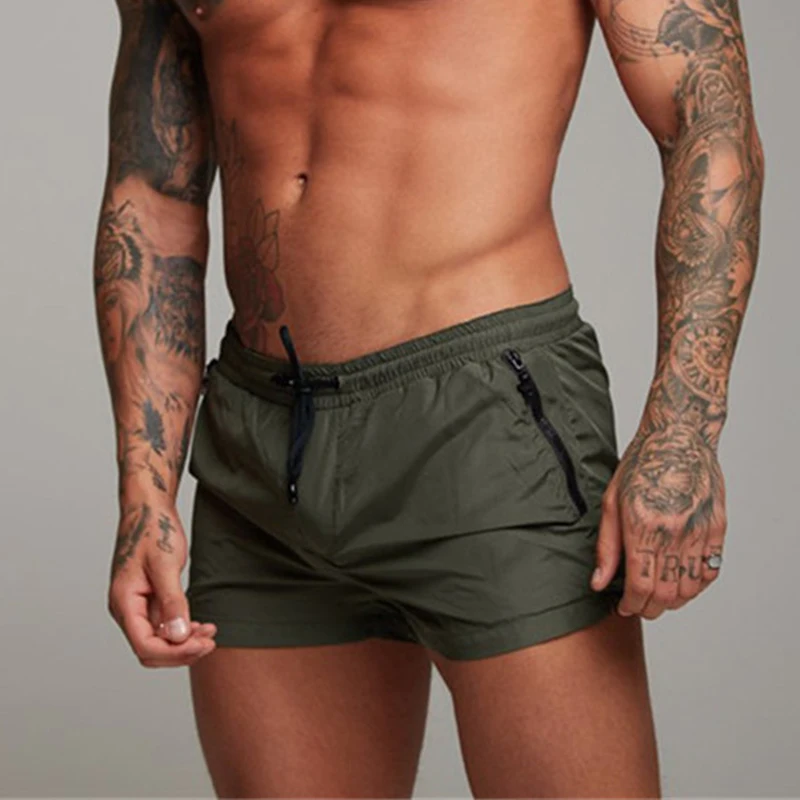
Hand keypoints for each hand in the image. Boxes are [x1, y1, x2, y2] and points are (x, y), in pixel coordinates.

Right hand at [108, 499, 216, 666]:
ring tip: (210, 633)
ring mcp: (137, 605)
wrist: (149, 509)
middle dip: (181, 651)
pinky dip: (182, 629)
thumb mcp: (165, 565)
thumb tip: (178, 636)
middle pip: (151, 650)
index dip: (175, 652)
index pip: (145, 646)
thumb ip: (172, 602)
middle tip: (210, 642)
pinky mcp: (149, 599)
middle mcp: (127, 609)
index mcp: (124, 602)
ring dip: (184, 642)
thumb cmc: (153, 530)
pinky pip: (164, 626)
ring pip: (158, 640)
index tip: (203, 644)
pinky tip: (201, 625)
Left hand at [590, 421, 726, 618]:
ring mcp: (699, 532)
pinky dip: (696, 586)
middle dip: (649, 608)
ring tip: (657, 597)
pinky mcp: (717, 528)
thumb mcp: (611, 502)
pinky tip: (681, 584)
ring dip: (672, 601)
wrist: (678, 438)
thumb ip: (606, 547)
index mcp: (643, 526)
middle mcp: (673, 533)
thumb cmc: (641, 465)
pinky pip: (710, 571)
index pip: (640, 585)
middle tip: (639, 607)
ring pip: (690, 588)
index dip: (631, 605)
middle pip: (665, 593)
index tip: (624, 607)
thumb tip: (599, 582)